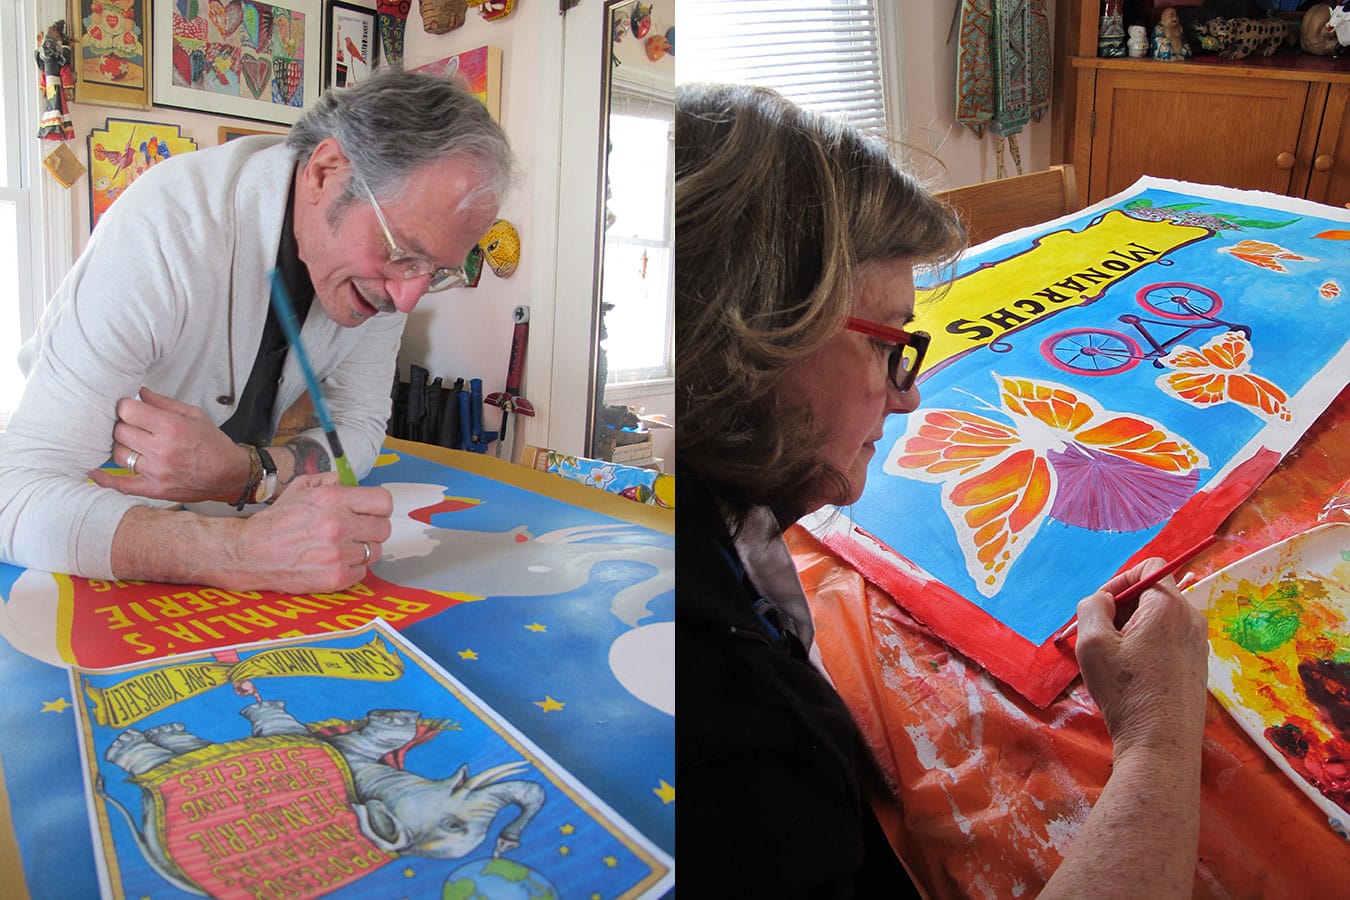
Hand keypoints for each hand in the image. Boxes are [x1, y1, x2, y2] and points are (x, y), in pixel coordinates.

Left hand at [89, 387, 249, 502]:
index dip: (124, 407)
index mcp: (171, 427)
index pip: (128, 411)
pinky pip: (120, 485)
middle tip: (133, 426)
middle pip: (119, 431)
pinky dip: (104, 478)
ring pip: (118, 454)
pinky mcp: (153, 489)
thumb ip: (164, 403)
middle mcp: (161, 450)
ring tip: (132, 443)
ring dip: (121, 446)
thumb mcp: (194, 414)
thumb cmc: (213, 445)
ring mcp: (156, 472)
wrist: (229, 475)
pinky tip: (93, 470)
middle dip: (123, 425)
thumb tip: (139, 394)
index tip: (128, 408)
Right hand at [227, 474, 391, 593]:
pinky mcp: (335, 578)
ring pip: (374, 552)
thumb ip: (326, 481)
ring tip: (342, 547)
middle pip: (383, 529)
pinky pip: (362, 573)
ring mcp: (338, 554)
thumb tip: (345, 480)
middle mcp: (338, 526)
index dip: (379, 508)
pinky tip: (335, 562)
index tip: (373, 512)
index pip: (383, 502)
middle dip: (372, 529)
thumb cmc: (274, 522)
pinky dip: (352, 569)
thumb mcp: (298, 489)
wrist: (249, 553)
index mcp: (332, 500)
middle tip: (357, 532)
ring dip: (362, 550)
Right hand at [1074, 557, 1209, 759]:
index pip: (1149, 567)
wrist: (1161, 744)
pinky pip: (1168, 641)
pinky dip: (1146, 647)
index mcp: (1169, 606)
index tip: (1100, 607)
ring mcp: (1198, 644)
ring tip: (1113, 659)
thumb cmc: (1126, 691)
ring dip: (1132, 630)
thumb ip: (1091, 607)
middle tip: (1099, 635)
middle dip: (1122, 607)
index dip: (1119, 580)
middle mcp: (1192, 619)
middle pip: (1153, 594)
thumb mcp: (1092, 643)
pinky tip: (1131, 675)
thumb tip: (1101, 600)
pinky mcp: (1197, 666)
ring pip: (1159, 620)